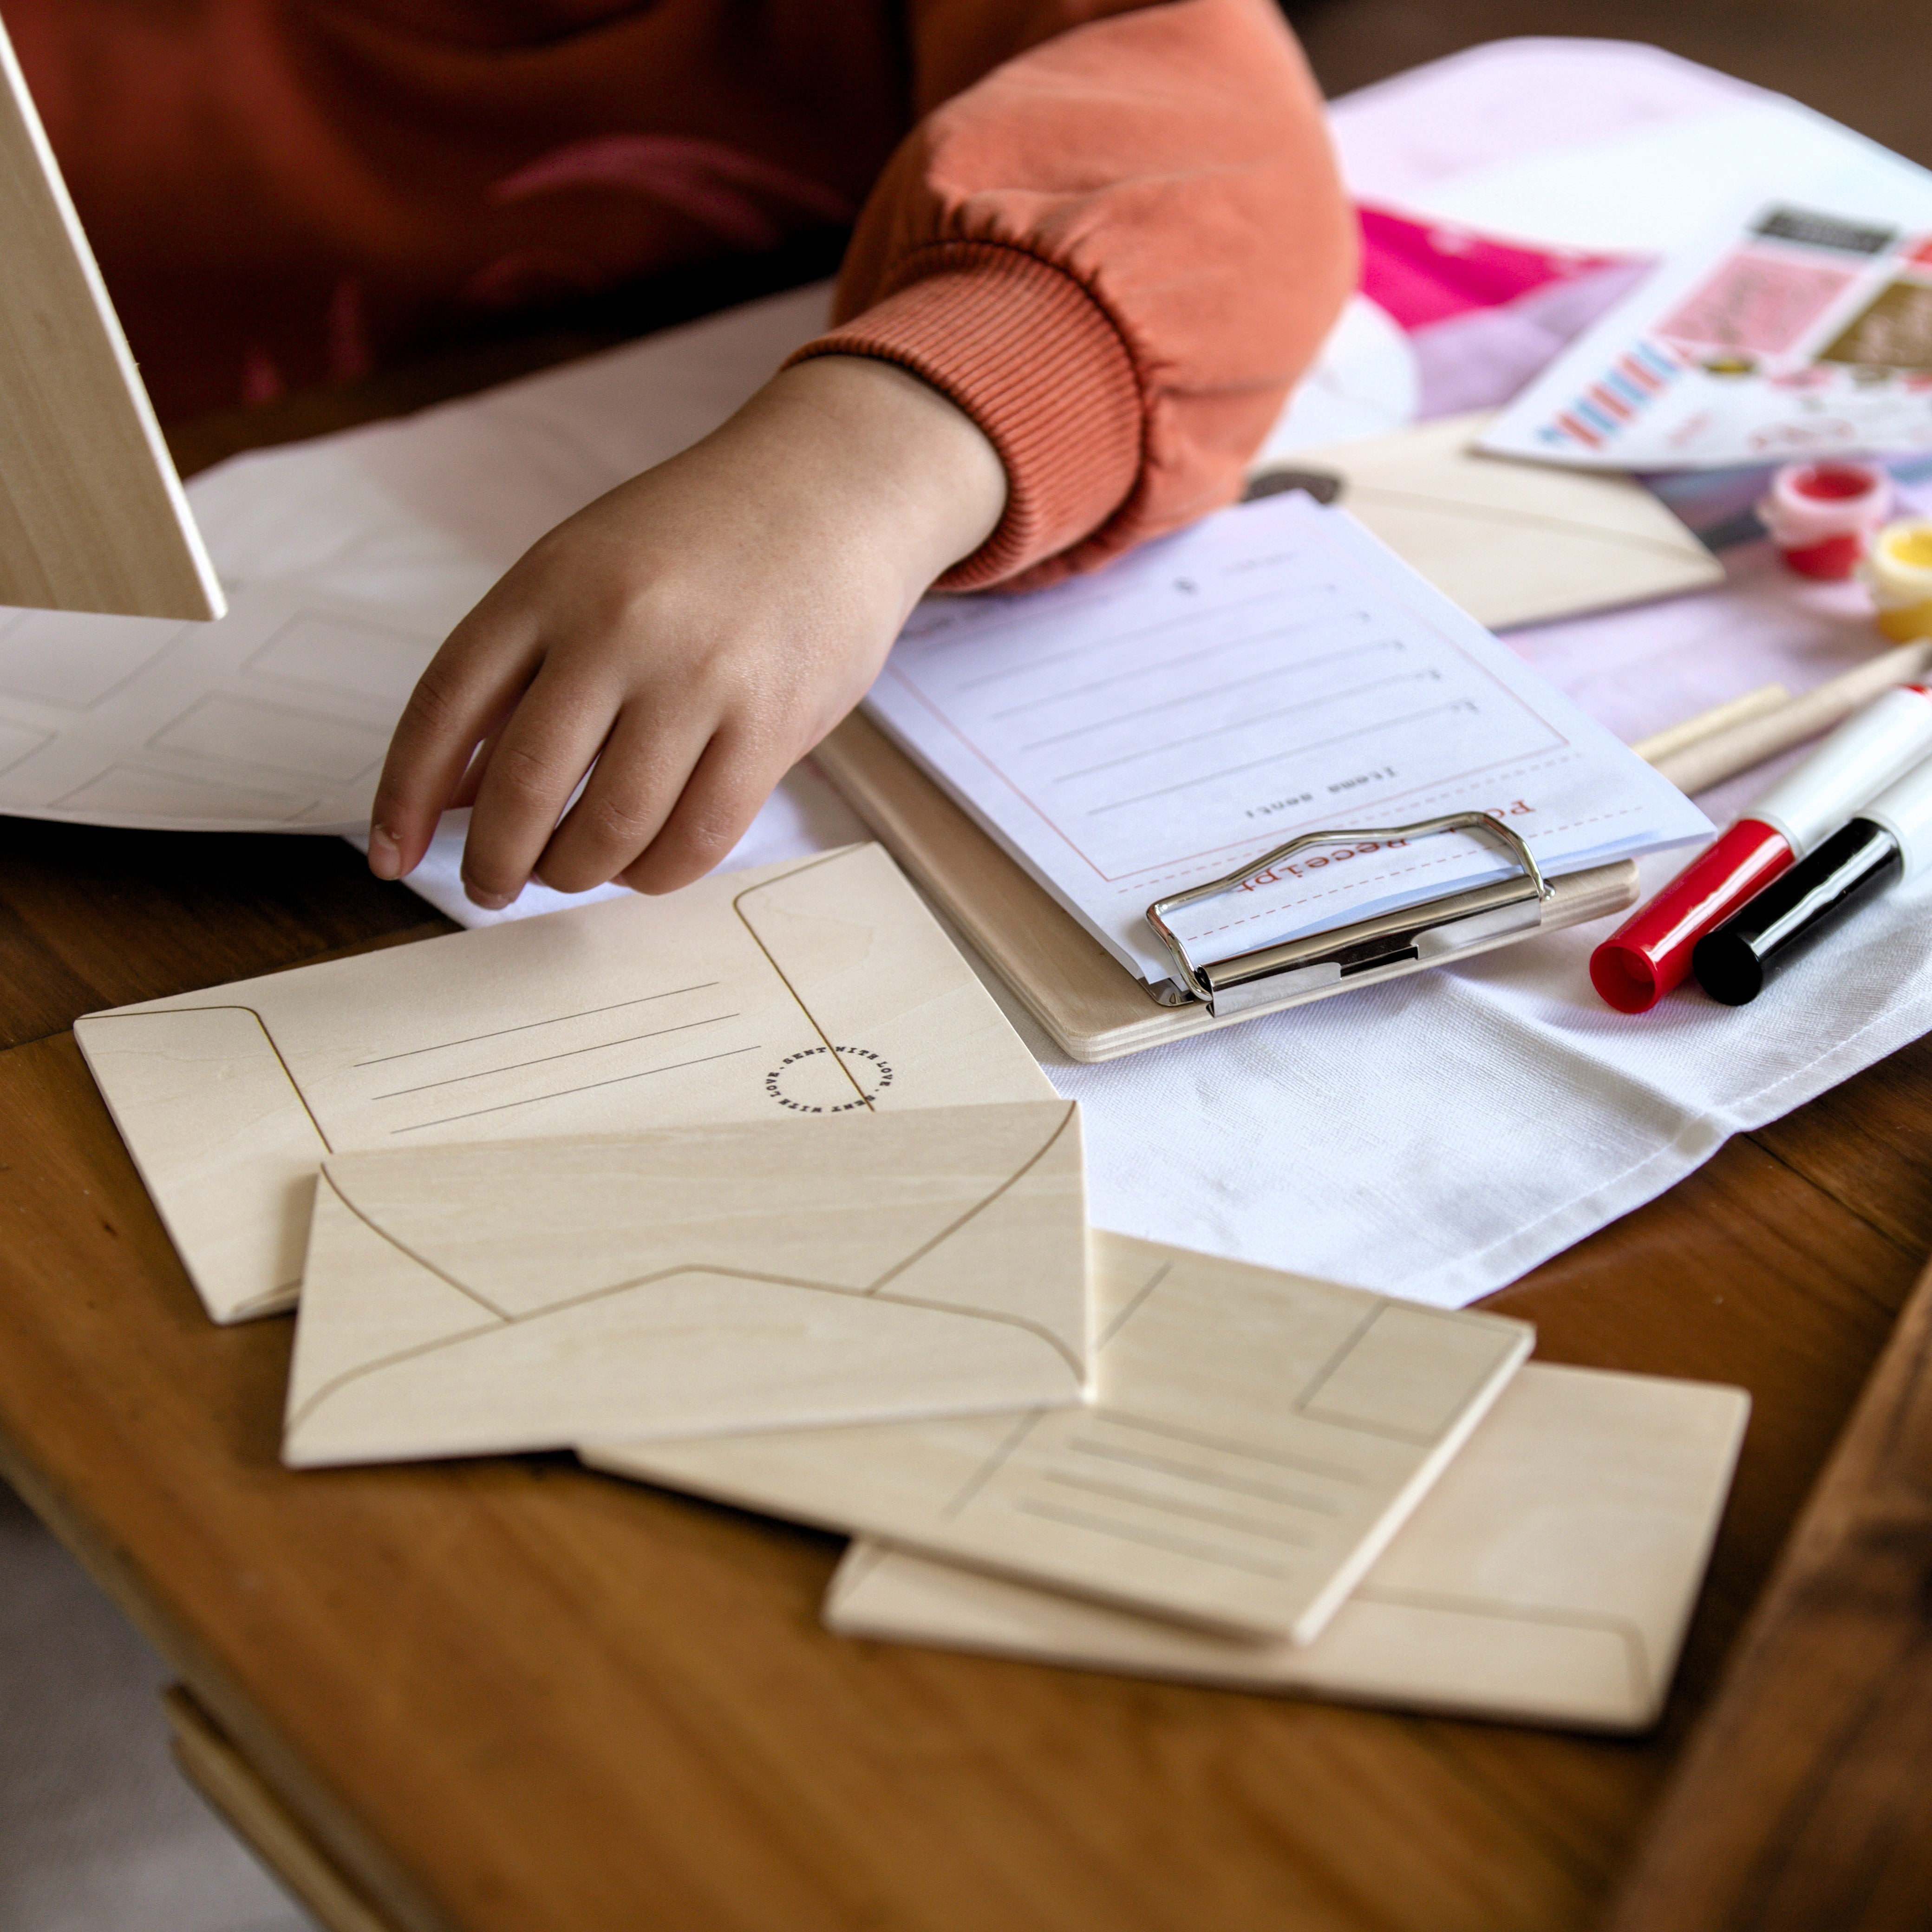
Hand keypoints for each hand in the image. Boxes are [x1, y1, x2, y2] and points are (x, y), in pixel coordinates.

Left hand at [366, 355, 1006, 907]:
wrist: (831, 490)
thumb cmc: (697, 539)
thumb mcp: (582, 569)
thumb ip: (517, 673)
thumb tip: (448, 795)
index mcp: (550, 582)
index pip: (445, 706)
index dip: (404, 796)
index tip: (389, 855)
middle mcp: (618, 627)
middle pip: (524, 785)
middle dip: (494, 861)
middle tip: (489, 886)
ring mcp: (700, 677)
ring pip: (612, 827)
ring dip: (576, 872)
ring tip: (570, 871)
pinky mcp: (772, 723)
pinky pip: (697, 837)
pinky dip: (655, 872)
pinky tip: (640, 864)